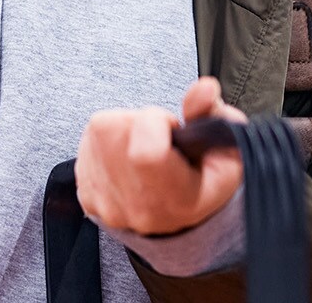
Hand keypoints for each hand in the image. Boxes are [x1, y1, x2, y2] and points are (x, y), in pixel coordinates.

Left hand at [76, 76, 247, 235]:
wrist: (175, 224)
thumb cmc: (203, 186)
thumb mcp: (226, 156)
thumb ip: (215, 117)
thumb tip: (204, 87)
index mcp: (173, 200)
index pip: (145, 150)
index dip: (156, 123)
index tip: (171, 129)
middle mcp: (133, 206)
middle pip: (115, 129)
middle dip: (139, 120)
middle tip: (159, 139)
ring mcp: (104, 201)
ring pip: (98, 130)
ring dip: (122, 127)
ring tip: (144, 147)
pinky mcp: (85, 193)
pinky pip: (86, 144)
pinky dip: (106, 142)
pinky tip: (127, 157)